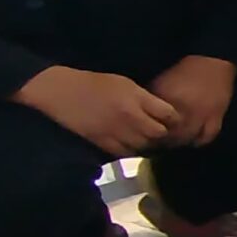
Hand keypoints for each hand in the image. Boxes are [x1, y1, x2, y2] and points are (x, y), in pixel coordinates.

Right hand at [13, 66, 181, 156]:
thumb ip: (145, 98)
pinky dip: (130, 150)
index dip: (174, 119)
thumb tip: (162, 111)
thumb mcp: (125, 83)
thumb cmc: (95, 83)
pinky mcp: (103, 143)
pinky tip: (129, 145)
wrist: (62, 92)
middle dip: (162, 133)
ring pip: (143, 146)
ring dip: (147, 144)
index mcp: (137, 98)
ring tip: (145, 140)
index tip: (173, 120)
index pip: (168, 114)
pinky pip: (125, 153)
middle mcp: (130, 116)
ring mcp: (116, 131)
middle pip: (158, 133)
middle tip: (160, 132)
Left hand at [147, 56, 236, 147]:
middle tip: (156, 143)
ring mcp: (204, 115)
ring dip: (180, 143)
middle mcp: (187, 110)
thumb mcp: (161, 82)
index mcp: (170, 100)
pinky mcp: (217, 117)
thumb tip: (143, 116)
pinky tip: (192, 140)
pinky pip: (207, 137)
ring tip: (172, 143)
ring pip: (189, 138)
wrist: (211, 62)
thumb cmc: (183, 71)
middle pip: (172, 135)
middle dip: (163, 141)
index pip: (156, 124)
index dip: (149, 132)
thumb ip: (152, 100)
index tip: (144, 135)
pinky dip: (199, 141)